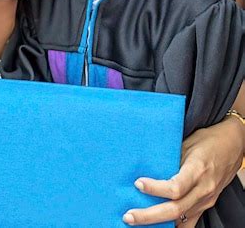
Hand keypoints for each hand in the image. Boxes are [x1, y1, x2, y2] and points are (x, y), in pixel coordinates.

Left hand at [122, 118, 243, 226]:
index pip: (176, 187)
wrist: (232, 146)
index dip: (155, 188)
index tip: (137, 183)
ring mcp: (206, 200)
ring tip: (137, 222)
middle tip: (128, 216)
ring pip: (181, 220)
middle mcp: (203, 188)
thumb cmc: (207, 140)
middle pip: (175, 209)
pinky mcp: (206, 205)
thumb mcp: (188, 142)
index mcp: (197, 169)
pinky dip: (173, 226)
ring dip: (158, 224)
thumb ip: (171, 157)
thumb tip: (146, 164)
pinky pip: (189, 223)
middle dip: (149, 215)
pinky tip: (157, 226)